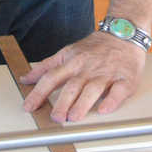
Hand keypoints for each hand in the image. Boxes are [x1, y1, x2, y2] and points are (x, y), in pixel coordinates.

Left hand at [20, 31, 146, 122]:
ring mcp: (107, 74)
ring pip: (93, 89)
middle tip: (55, 117)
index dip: (39, 92)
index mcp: (72, 62)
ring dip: (83, 104)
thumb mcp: (67, 51)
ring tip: (74, 117)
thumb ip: (46, 66)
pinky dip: (112, 100)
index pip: (51, 77)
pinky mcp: (125, 79)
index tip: (29, 106)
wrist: (123, 34)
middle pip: (72, 86)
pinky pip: (119, 91)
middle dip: (62, 102)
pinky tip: (105, 109)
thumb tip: (26, 79)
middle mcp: (88, 68)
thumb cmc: (95, 47)